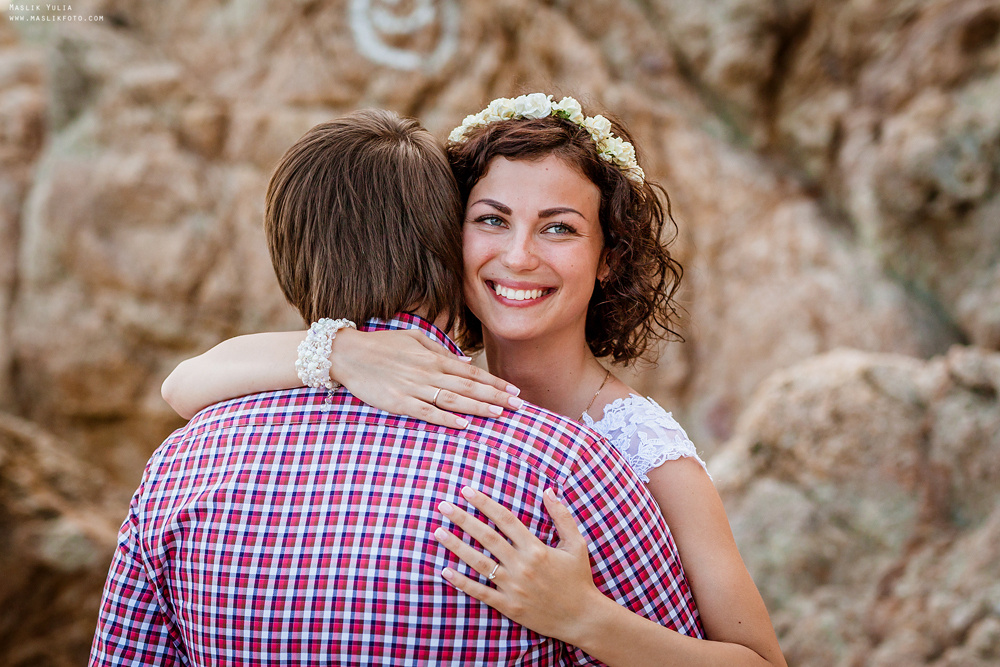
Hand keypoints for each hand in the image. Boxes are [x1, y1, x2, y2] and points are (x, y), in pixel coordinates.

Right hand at [330, 328, 521, 428]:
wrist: (348, 354)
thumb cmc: (382, 346)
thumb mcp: (414, 339)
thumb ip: (440, 351)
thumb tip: (464, 362)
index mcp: (433, 358)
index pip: (472, 372)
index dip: (495, 382)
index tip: (514, 391)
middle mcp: (428, 372)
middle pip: (469, 387)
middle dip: (496, 397)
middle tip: (519, 406)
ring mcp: (413, 388)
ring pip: (453, 400)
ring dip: (478, 408)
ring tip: (499, 415)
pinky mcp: (398, 403)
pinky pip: (427, 412)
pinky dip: (446, 420)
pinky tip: (463, 426)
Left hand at [434, 486, 602, 643]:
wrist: (582, 618)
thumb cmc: (579, 579)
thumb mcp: (576, 544)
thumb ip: (562, 516)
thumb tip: (548, 490)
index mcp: (536, 548)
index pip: (505, 519)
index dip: (484, 503)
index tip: (467, 491)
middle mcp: (522, 565)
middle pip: (486, 537)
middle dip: (463, 519)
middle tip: (443, 506)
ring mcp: (513, 587)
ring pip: (478, 562)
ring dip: (456, 546)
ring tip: (438, 532)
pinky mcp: (509, 606)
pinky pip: (480, 592)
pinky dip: (461, 582)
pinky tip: (445, 571)